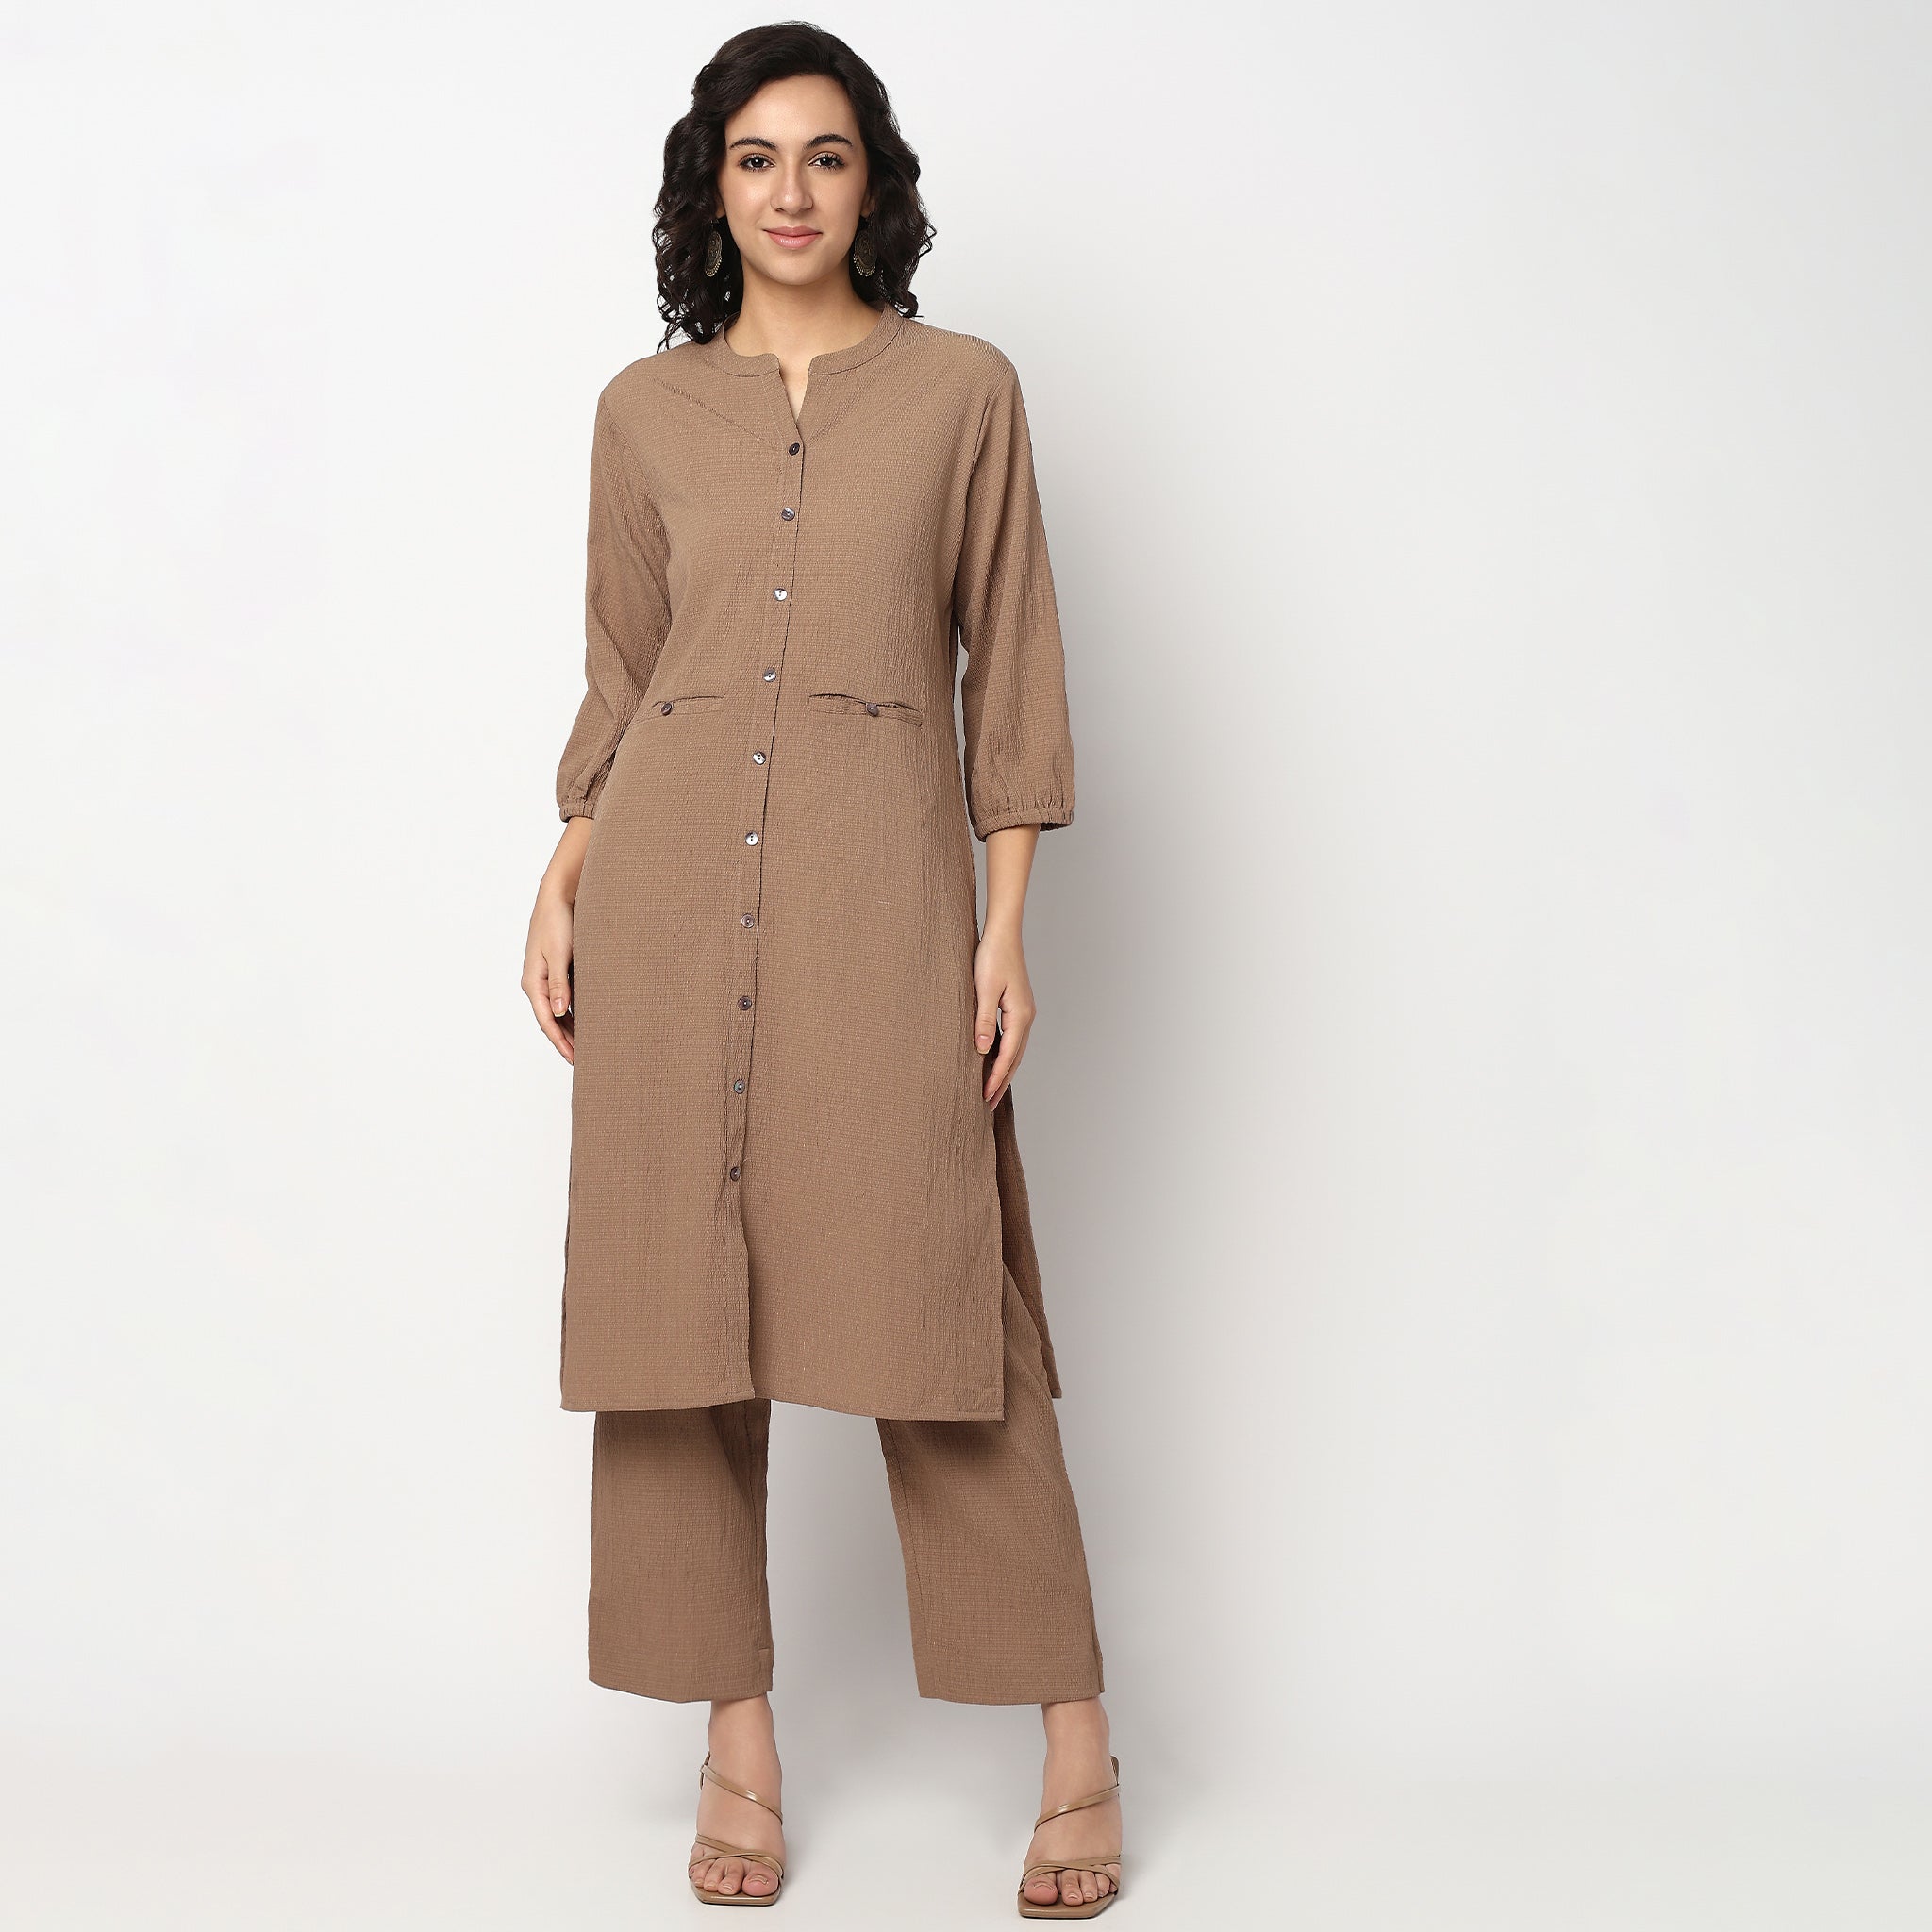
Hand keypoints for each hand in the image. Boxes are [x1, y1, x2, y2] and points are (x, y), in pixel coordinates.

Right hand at [523, 889, 576, 1062]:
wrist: (558, 896)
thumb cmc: (558, 922)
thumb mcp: (559, 954)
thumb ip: (559, 984)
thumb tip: (557, 1013)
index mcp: (533, 982)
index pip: (546, 1020)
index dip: (560, 1042)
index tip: (574, 1059)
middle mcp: (537, 982)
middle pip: (551, 1019)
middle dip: (566, 1040)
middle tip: (584, 1060)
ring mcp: (545, 976)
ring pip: (557, 1010)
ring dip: (571, 1027)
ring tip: (587, 1046)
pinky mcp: (556, 968)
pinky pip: (564, 997)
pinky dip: (574, 1011)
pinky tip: (587, 1019)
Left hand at [973, 926, 1034, 1107]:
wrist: (1003, 934)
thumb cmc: (992, 958)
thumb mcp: (984, 990)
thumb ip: (983, 1021)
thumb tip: (982, 1051)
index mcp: (1020, 1015)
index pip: (1007, 1055)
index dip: (995, 1078)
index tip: (984, 1097)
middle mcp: (1026, 1017)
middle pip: (1015, 1058)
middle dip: (1001, 1082)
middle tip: (987, 1104)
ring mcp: (1024, 1012)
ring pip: (1016, 1050)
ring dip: (1004, 1071)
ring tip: (991, 1090)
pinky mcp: (1018, 1007)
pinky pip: (1013, 1039)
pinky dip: (1005, 1055)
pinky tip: (995, 1061)